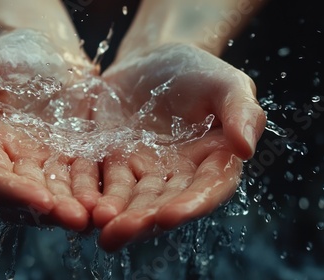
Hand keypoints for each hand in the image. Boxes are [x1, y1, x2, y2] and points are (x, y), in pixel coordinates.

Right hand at [0, 30, 101, 230]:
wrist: (49, 51)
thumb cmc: (8, 54)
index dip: (13, 193)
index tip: (41, 199)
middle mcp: (12, 163)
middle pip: (25, 198)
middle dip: (50, 211)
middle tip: (76, 218)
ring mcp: (44, 165)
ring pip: (56, 196)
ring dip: (74, 209)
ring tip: (96, 216)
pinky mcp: (72, 160)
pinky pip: (81, 182)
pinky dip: (93, 194)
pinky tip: (109, 202)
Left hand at [91, 44, 265, 250]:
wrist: (154, 59)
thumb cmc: (198, 71)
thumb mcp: (226, 84)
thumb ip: (241, 112)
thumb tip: (246, 148)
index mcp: (211, 162)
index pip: (206, 189)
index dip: (189, 205)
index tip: (168, 216)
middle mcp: (176, 175)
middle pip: (162, 202)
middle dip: (142, 219)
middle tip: (121, 231)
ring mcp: (142, 170)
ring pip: (129, 197)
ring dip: (114, 213)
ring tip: (98, 225)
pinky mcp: (113, 159)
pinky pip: (100, 178)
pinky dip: (90, 191)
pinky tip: (77, 203)